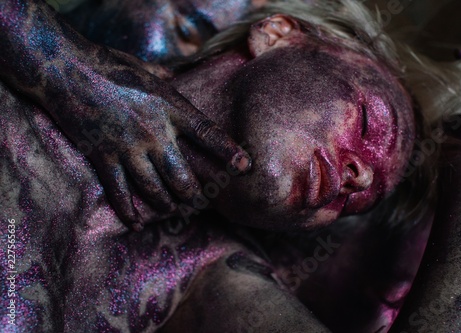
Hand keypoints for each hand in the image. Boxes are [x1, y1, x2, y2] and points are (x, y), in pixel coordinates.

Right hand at [56, 49, 250, 229]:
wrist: (67, 70)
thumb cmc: (110, 66)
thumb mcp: (148, 70)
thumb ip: (167, 83)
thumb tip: (179, 83)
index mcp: (168, 107)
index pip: (207, 133)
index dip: (227, 151)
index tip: (245, 166)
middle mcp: (154, 132)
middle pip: (183, 175)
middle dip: (195, 194)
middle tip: (201, 202)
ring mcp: (128, 148)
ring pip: (155, 189)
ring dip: (167, 205)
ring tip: (174, 211)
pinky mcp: (104, 157)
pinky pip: (119, 192)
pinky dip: (128, 211)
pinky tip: (137, 223)